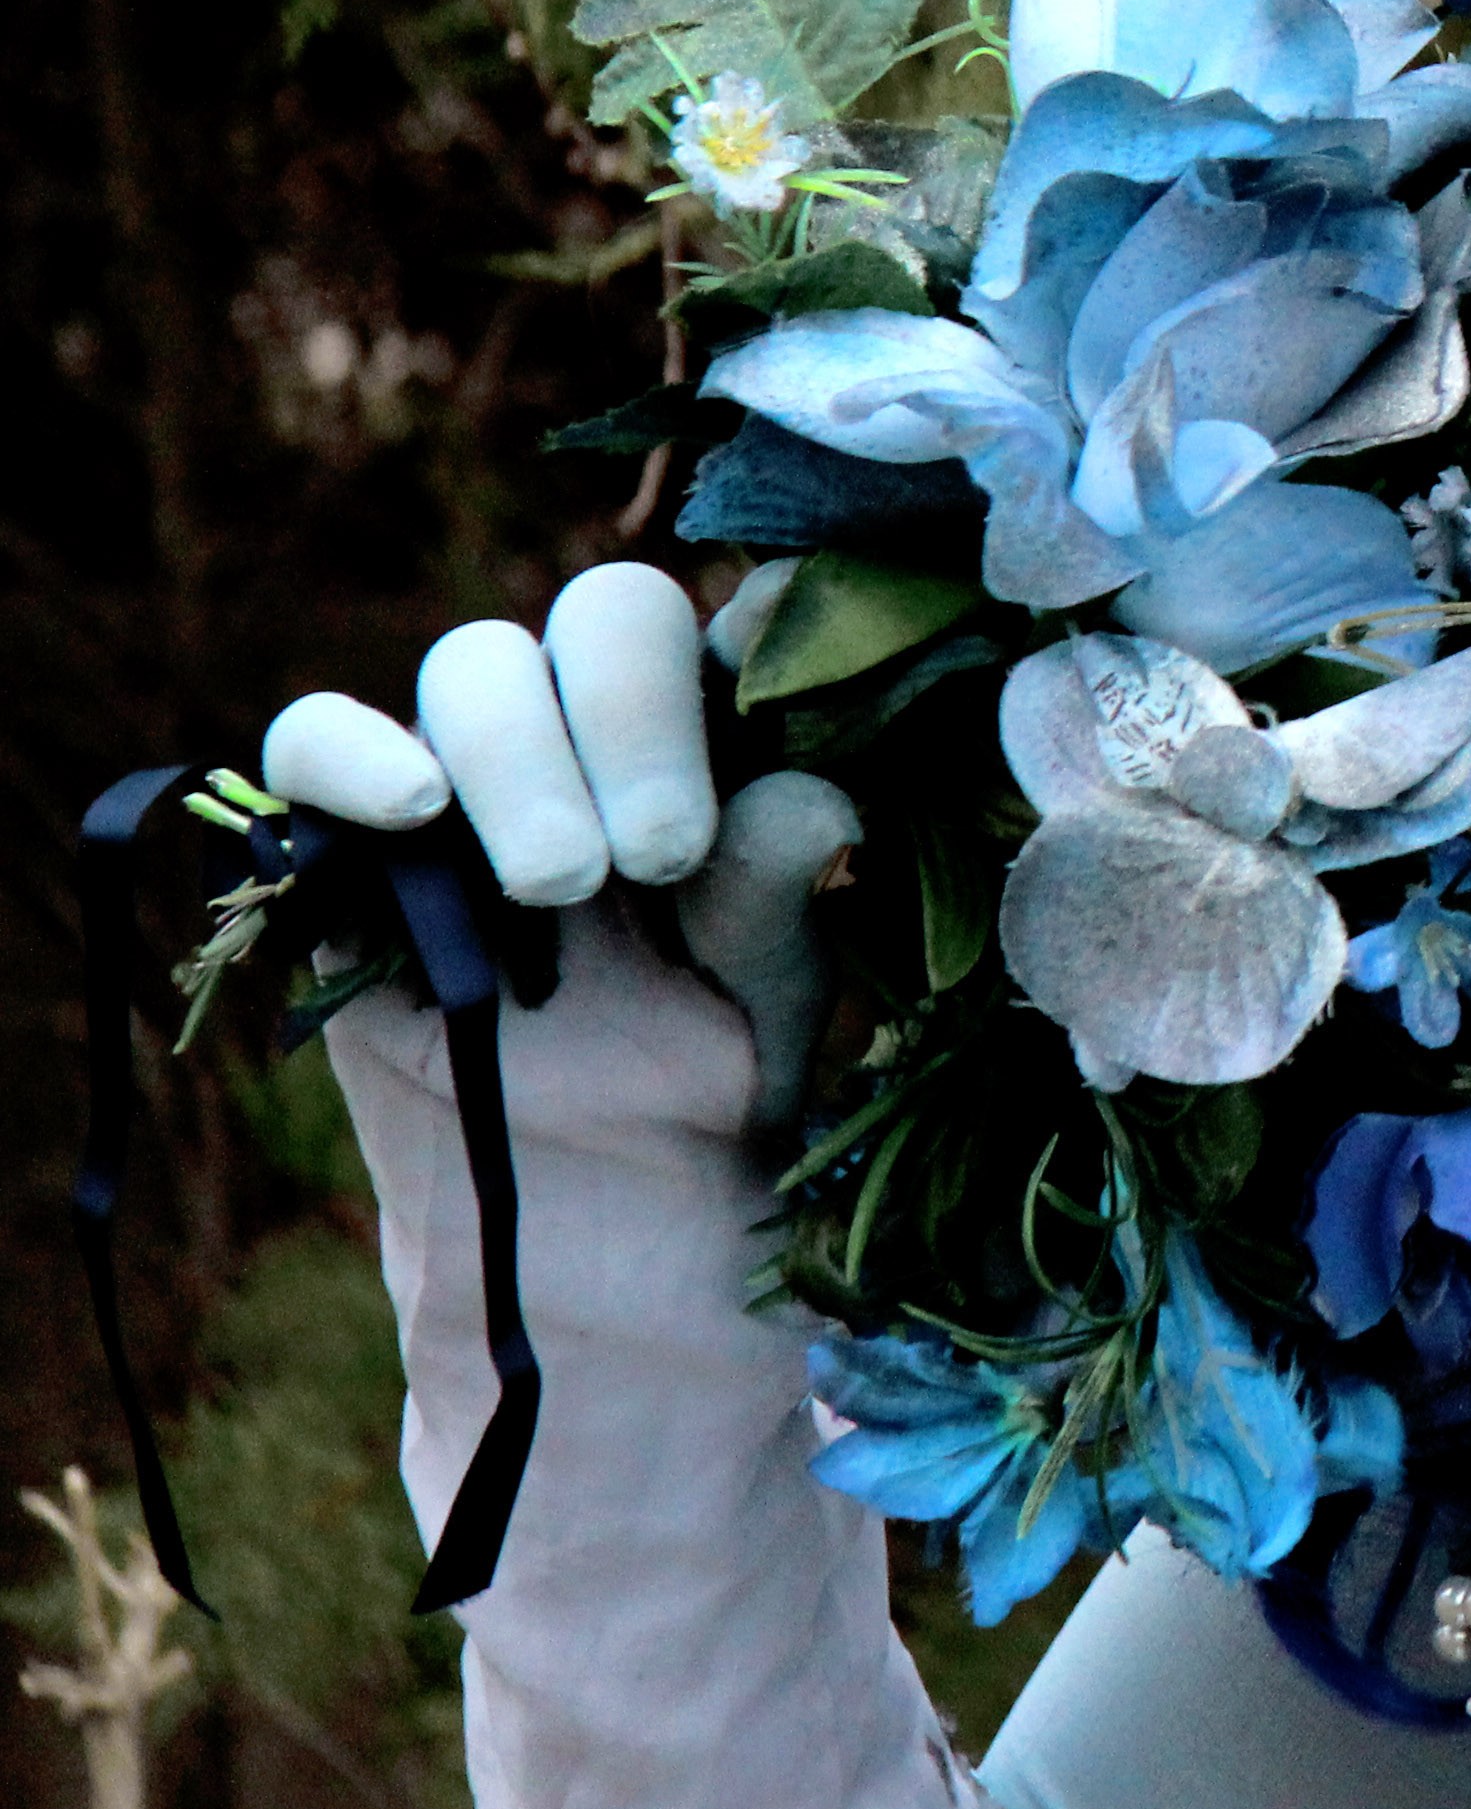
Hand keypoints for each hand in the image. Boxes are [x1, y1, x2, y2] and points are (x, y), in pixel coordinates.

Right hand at [265, 560, 857, 1137]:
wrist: (591, 1192)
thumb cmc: (706, 1059)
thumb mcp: (770, 983)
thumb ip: (778, 884)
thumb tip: (816, 798)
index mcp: (720, 726)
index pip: (738, 616)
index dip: (762, 623)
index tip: (773, 667)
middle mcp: (597, 718)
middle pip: (602, 615)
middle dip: (629, 718)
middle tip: (658, 857)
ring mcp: (472, 765)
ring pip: (475, 667)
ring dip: (520, 758)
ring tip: (559, 883)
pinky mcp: (350, 835)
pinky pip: (315, 740)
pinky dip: (355, 753)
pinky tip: (413, 809)